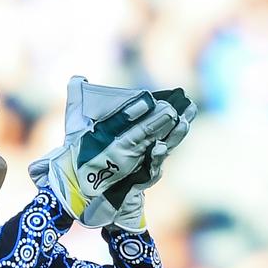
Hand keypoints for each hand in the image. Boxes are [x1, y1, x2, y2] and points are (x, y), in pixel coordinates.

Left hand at [28, 76, 195, 229]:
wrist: (77, 190)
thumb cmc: (81, 157)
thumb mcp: (77, 126)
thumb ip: (79, 99)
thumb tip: (77, 77)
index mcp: (131, 136)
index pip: (153, 119)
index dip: (167, 110)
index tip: (180, 97)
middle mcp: (139, 150)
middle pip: (165, 132)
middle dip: (178, 120)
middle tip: (190, 107)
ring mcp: (139, 166)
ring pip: (162, 149)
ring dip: (173, 136)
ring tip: (182, 123)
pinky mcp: (135, 182)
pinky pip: (150, 170)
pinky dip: (155, 159)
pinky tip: (158, 148)